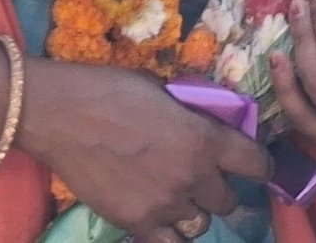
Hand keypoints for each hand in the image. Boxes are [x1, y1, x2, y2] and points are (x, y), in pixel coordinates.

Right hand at [18, 58, 270, 240]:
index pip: (255, 163)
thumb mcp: (157, 87)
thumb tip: (203, 118)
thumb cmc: (106, 88)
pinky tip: (160, 215)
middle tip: (196, 172)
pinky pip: (173, 242)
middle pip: (227, 200)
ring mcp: (166, 205)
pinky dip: (171, 231)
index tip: (252, 162)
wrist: (58, 113)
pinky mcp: (139, 224)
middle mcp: (193, 177)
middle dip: (216, 186)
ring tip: (171, 192)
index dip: (258, 163)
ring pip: (201, 223)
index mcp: (202, 138)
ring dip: (193, 208)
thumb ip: (187, 110)